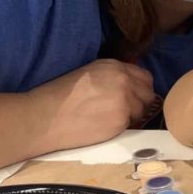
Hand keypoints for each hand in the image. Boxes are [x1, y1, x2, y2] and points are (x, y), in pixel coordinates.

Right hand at [30, 59, 155, 152]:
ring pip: (142, 111)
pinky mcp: (121, 120)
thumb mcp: (89, 73)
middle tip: (122, 112)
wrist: (44, 117)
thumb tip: (132, 83)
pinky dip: (122, 127)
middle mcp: (123, 80)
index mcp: (115, 66)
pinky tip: (104, 126)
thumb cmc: (60, 96)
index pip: (145, 77)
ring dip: (132, 116)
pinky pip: (131, 124)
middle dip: (139, 103)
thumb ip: (113, 76)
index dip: (139, 89)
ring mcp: (125, 100)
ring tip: (109, 119)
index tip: (133, 98)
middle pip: (148, 94)